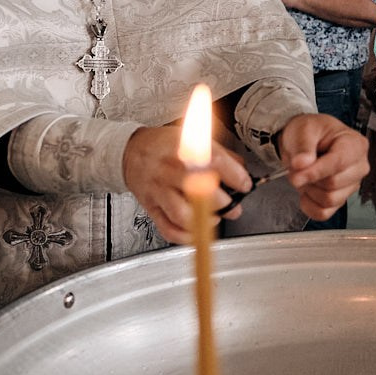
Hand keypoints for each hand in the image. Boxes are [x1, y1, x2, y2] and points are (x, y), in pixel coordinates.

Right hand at [122, 125, 252, 244]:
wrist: (131, 151)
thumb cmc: (165, 145)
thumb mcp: (194, 138)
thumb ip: (220, 154)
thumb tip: (241, 169)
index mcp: (185, 150)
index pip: (215, 162)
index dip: (235, 176)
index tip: (244, 185)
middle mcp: (171, 170)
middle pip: (200, 191)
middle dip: (224, 203)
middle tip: (233, 205)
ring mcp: (159, 191)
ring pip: (183, 215)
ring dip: (205, 221)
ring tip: (216, 217)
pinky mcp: (151, 207)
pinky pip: (168, 229)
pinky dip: (186, 236)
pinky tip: (197, 229)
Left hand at [279, 114, 368, 219]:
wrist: (304, 142)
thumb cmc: (310, 132)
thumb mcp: (304, 129)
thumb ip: (303, 146)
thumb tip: (302, 164)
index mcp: (355, 144)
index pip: (339, 163)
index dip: (316, 170)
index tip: (296, 171)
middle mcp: (359, 166)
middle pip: (333, 184)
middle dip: (310, 178)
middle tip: (298, 167)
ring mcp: (352, 185)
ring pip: (329, 200)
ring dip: (309, 190)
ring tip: (305, 175)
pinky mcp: (341, 200)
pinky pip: (323, 213)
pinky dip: (309, 204)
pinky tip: (306, 190)